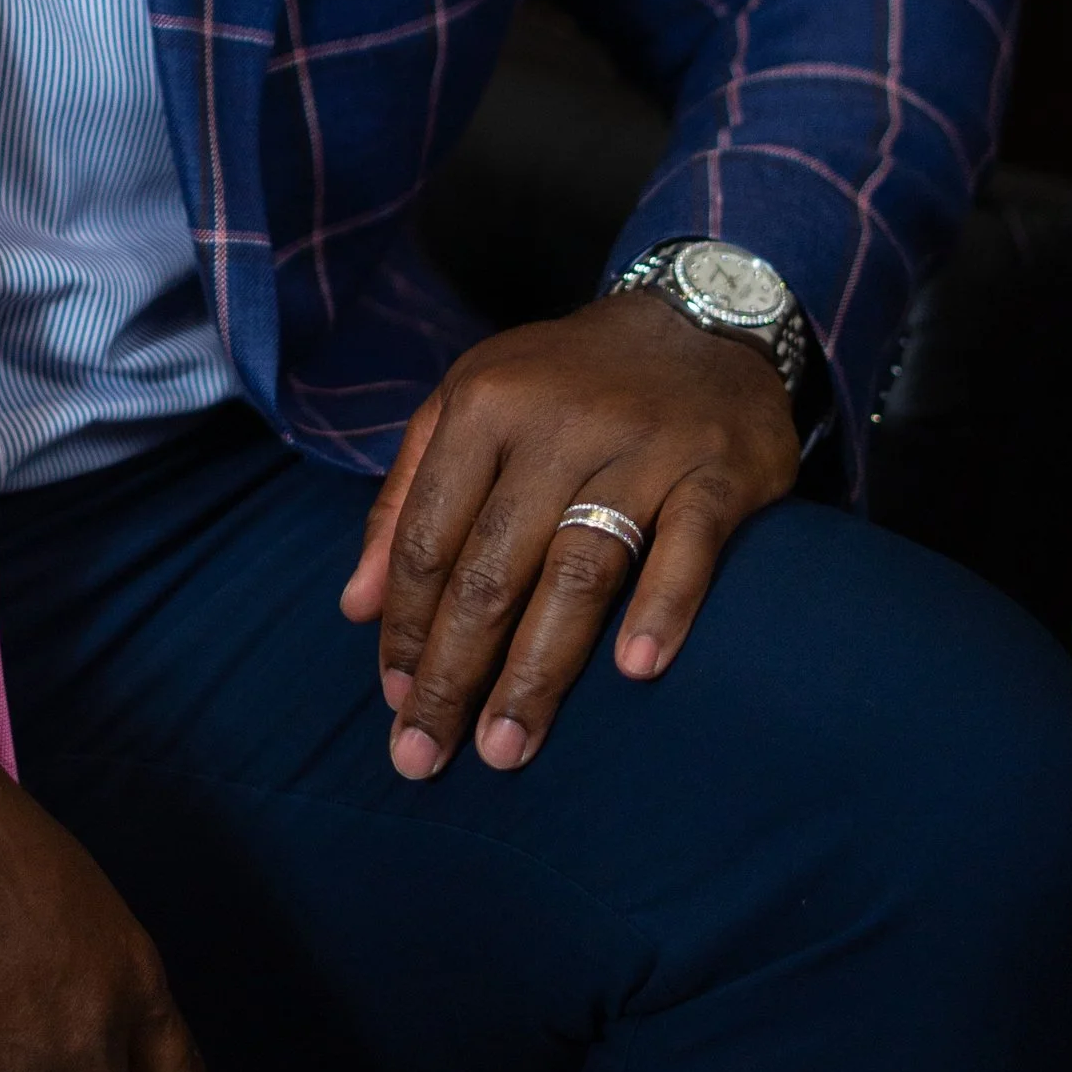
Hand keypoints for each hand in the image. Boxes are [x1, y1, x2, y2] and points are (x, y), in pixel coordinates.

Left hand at [338, 290, 800, 778]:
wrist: (700, 317)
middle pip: (492, 568)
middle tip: (427, 754)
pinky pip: (687, 548)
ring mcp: (642, 448)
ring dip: (539, 668)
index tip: (393, 699)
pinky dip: (662, 608)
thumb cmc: (564, 382)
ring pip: (578, 571)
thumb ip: (406, 499)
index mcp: (485, 405)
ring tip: (507, 746)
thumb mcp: (467, 405)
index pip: (430, 537)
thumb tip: (355, 607)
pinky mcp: (717, 472)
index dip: (405, 627)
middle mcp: (558, 425)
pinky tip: (635, 671)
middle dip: (453, 672)